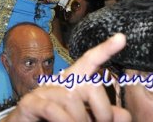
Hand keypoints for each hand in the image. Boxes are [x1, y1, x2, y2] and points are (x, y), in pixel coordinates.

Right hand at [3, 34, 130, 121]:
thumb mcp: (84, 120)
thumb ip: (104, 116)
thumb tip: (124, 114)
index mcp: (73, 84)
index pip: (89, 62)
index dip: (105, 50)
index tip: (122, 38)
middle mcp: (58, 83)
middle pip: (89, 84)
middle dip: (103, 111)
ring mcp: (42, 91)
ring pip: (72, 100)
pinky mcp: (28, 103)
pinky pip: (53, 110)